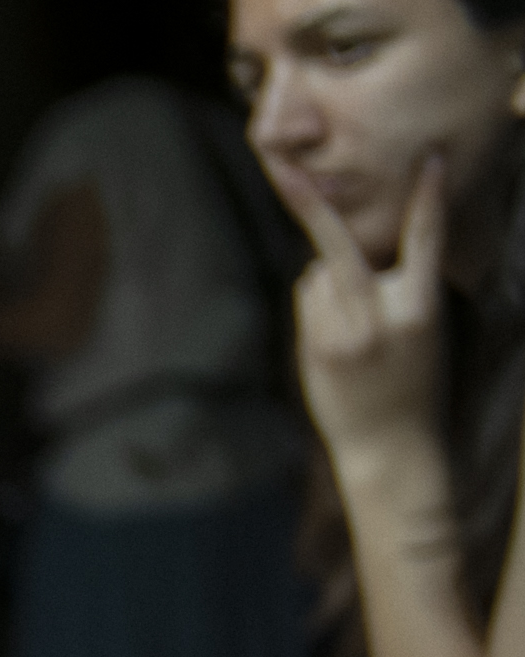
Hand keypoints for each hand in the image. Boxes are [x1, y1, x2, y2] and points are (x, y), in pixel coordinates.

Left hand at [275, 152, 446, 452]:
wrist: (390, 443)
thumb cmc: (412, 381)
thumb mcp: (422, 329)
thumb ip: (393, 289)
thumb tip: (341, 253)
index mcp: (422, 308)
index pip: (426, 241)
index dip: (428, 198)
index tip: (428, 159)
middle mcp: (380, 317)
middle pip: (340, 249)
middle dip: (312, 206)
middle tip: (283, 167)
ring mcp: (340, 333)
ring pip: (320, 273)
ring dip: (330, 280)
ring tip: (355, 326)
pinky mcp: (314, 347)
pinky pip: (309, 298)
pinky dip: (318, 303)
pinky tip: (336, 338)